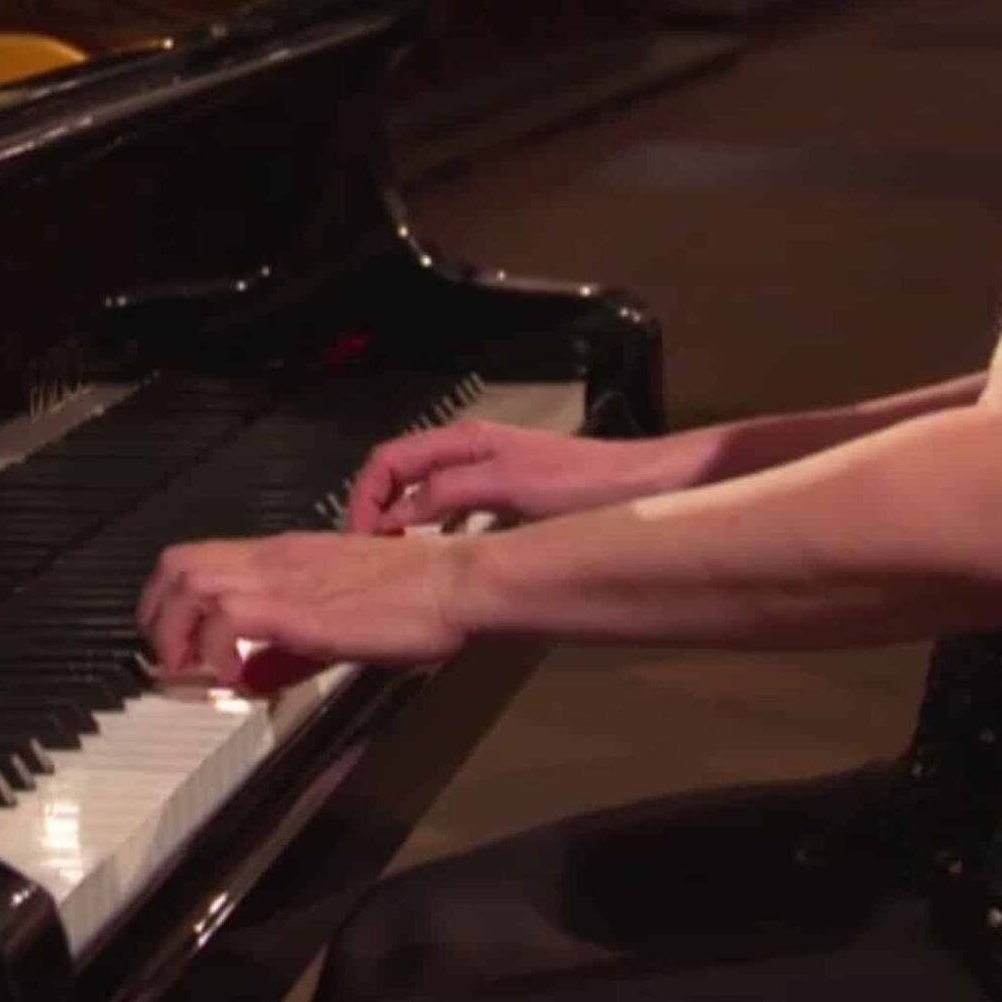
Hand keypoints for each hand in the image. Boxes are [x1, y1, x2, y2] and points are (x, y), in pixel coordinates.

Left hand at [138, 531, 472, 688]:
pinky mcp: (296, 606)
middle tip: (170, 657)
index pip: (199, 558)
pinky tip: (236, 675)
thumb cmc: (413, 599)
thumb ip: (286, 649)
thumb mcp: (335, 624)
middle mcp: (274, 559)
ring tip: (191, 668)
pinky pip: (227, 615)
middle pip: (178, 562)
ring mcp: (283, 578)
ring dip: (176, 629)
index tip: (172, 641)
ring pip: (191, 580)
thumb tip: (248, 674)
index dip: (169, 600)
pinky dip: (216, 647)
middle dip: (157, 614)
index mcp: (283, 557)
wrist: (451, 585)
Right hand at [343, 420, 672, 533]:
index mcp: (462, 442)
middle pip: (399, 475)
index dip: (364, 497)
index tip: (359, 539)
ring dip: (401, 521)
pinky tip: (438, 555)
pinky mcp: (506, 496)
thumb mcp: (507, 487)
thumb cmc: (582, 484)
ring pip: (423, 494)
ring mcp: (487, 473)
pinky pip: (450, 509)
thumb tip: (395, 518)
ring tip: (394, 559)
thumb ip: (447, 495)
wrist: (642, 486)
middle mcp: (468, 452)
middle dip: (375, 510)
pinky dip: (431, 529)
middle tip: (370, 554)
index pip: (387, 460)